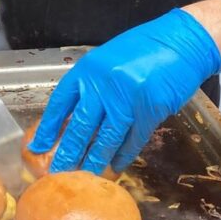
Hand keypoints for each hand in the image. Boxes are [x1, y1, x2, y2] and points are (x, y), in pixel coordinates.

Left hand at [30, 8, 220, 172]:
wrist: (181, 42)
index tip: (38, 146)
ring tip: (86, 177)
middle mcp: (104, 85)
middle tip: (59, 173)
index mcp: (89, 70)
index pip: (61, 103)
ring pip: (106, 139)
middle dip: (68, 153)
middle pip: (80, 126)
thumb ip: (92, 85)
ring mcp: (128, 99)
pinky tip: (116, 166)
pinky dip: (123, 155)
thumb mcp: (108, 60)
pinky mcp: (150, 111)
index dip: (48, 127)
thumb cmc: (144, 48)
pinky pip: (133, 140)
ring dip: (95, 161)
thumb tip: (74, 118)